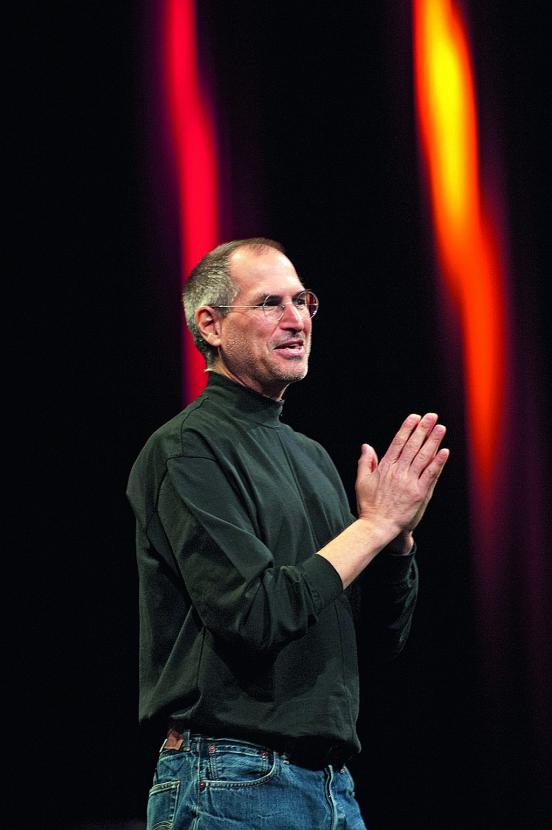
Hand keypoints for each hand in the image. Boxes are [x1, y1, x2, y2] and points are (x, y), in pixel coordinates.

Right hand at [355, 413, 448, 542]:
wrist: (378, 526)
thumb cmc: (369, 506)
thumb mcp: (361, 482)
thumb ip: (365, 462)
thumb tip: (366, 446)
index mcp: (385, 467)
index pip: (398, 442)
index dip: (407, 428)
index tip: (415, 417)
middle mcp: (398, 471)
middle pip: (412, 446)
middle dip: (423, 429)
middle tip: (432, 416)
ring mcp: (409, 481)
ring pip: (423, 457)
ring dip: (433, 441)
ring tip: (440, 428)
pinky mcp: (419, 493)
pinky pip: (431, 474)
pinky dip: (438, 462)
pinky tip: (444, 451)